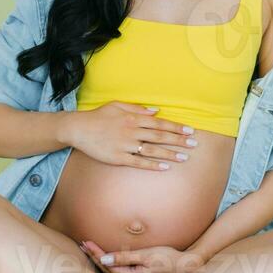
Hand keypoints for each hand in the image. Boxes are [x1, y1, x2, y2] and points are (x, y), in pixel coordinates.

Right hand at [62, 101, 197, 171]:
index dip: (176, 127)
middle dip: (178, 140)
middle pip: (160, 137)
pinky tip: (165, 167)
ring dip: (170, 154)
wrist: (79, 129)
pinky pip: (138, 162)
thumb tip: (156, 111)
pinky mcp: (118, 158)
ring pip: (152, 150)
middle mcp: (132, 131)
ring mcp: (125, 145)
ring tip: (184, 158)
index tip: (190, 130)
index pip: (160, 123)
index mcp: (133, 118)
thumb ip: (138, 108)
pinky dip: (152, 165)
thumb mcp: (118, 106)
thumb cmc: (99, 116)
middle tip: (194, 145)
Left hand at [80, 241, 204, 272]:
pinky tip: (104, 264)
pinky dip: (108, 269)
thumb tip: (104, 259)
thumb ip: (125, 257)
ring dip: (99, 263)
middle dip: (93, 257)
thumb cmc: (168, 259)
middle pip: (106, 271)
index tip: (86, 242)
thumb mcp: (147, 255)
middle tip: (82, 245)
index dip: (95, 252)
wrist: (186, 268)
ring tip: (89, 252)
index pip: (107, 264)